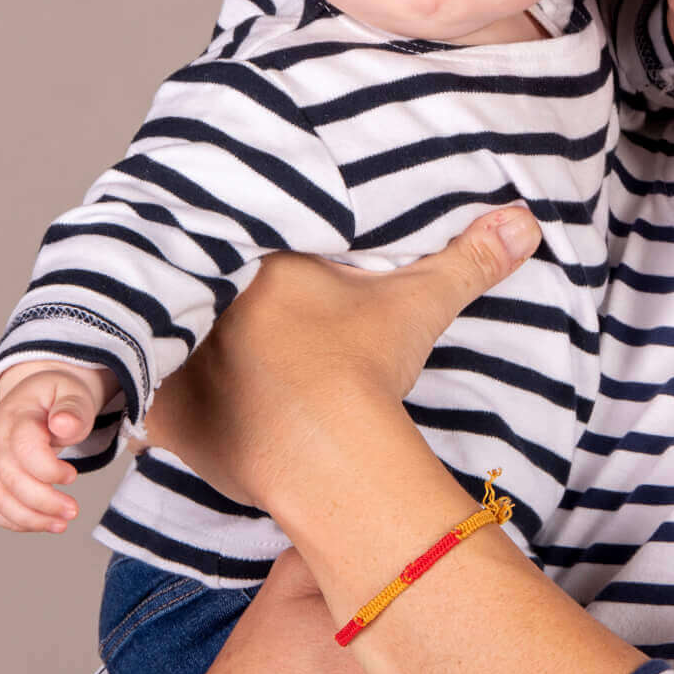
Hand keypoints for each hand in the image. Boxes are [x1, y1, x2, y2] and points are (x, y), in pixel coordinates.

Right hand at [0, 361, 113, 532]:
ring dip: (29, 518)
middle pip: (8, 478)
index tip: (72, 476)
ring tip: (60, 524)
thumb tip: (63, 425)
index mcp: (16, 415)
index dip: (48, 469)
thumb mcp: (73, 393)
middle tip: (73, 511)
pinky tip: (40, 523)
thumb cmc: (57, 398)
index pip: (23, 448)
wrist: (35, 397)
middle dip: (43, 501)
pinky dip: (13, 520)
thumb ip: (72, 409)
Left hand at [142, 206, 540, 515]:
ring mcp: (181, 358)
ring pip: (169, 347)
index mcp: (258, 261)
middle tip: (233, 324)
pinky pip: (148, 414)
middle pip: (198, 292)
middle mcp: (206, 302)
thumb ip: (466, 258)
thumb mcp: (417, 305)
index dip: (250, 254)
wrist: (333, 452)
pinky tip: (165, 423)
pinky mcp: (168, 414)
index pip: (241, 242)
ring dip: (180, 355)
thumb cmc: (366, 370)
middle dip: (208, 304)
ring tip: (198, 365)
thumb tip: (525, 221)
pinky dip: (156, 418)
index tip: (264, 273)